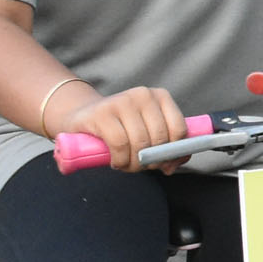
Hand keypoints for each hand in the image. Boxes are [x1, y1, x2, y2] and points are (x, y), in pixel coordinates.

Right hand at [72, 85, 190, 170]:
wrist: (84, 117)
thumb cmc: (121, 128)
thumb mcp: (148, 133)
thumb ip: (166, 148)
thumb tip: (171, 167)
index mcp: (160, 96)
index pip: (178, 128)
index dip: (173, 152)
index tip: (162, 163)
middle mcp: (143, 94)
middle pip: (159, 138)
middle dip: (152, 160)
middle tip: (141, 166)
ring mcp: (122, 101)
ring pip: (140, 142)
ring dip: (135, 163)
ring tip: (127, 165)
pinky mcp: (102, 112)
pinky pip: (120, 144)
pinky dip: (121, 160)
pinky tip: (116, 162)